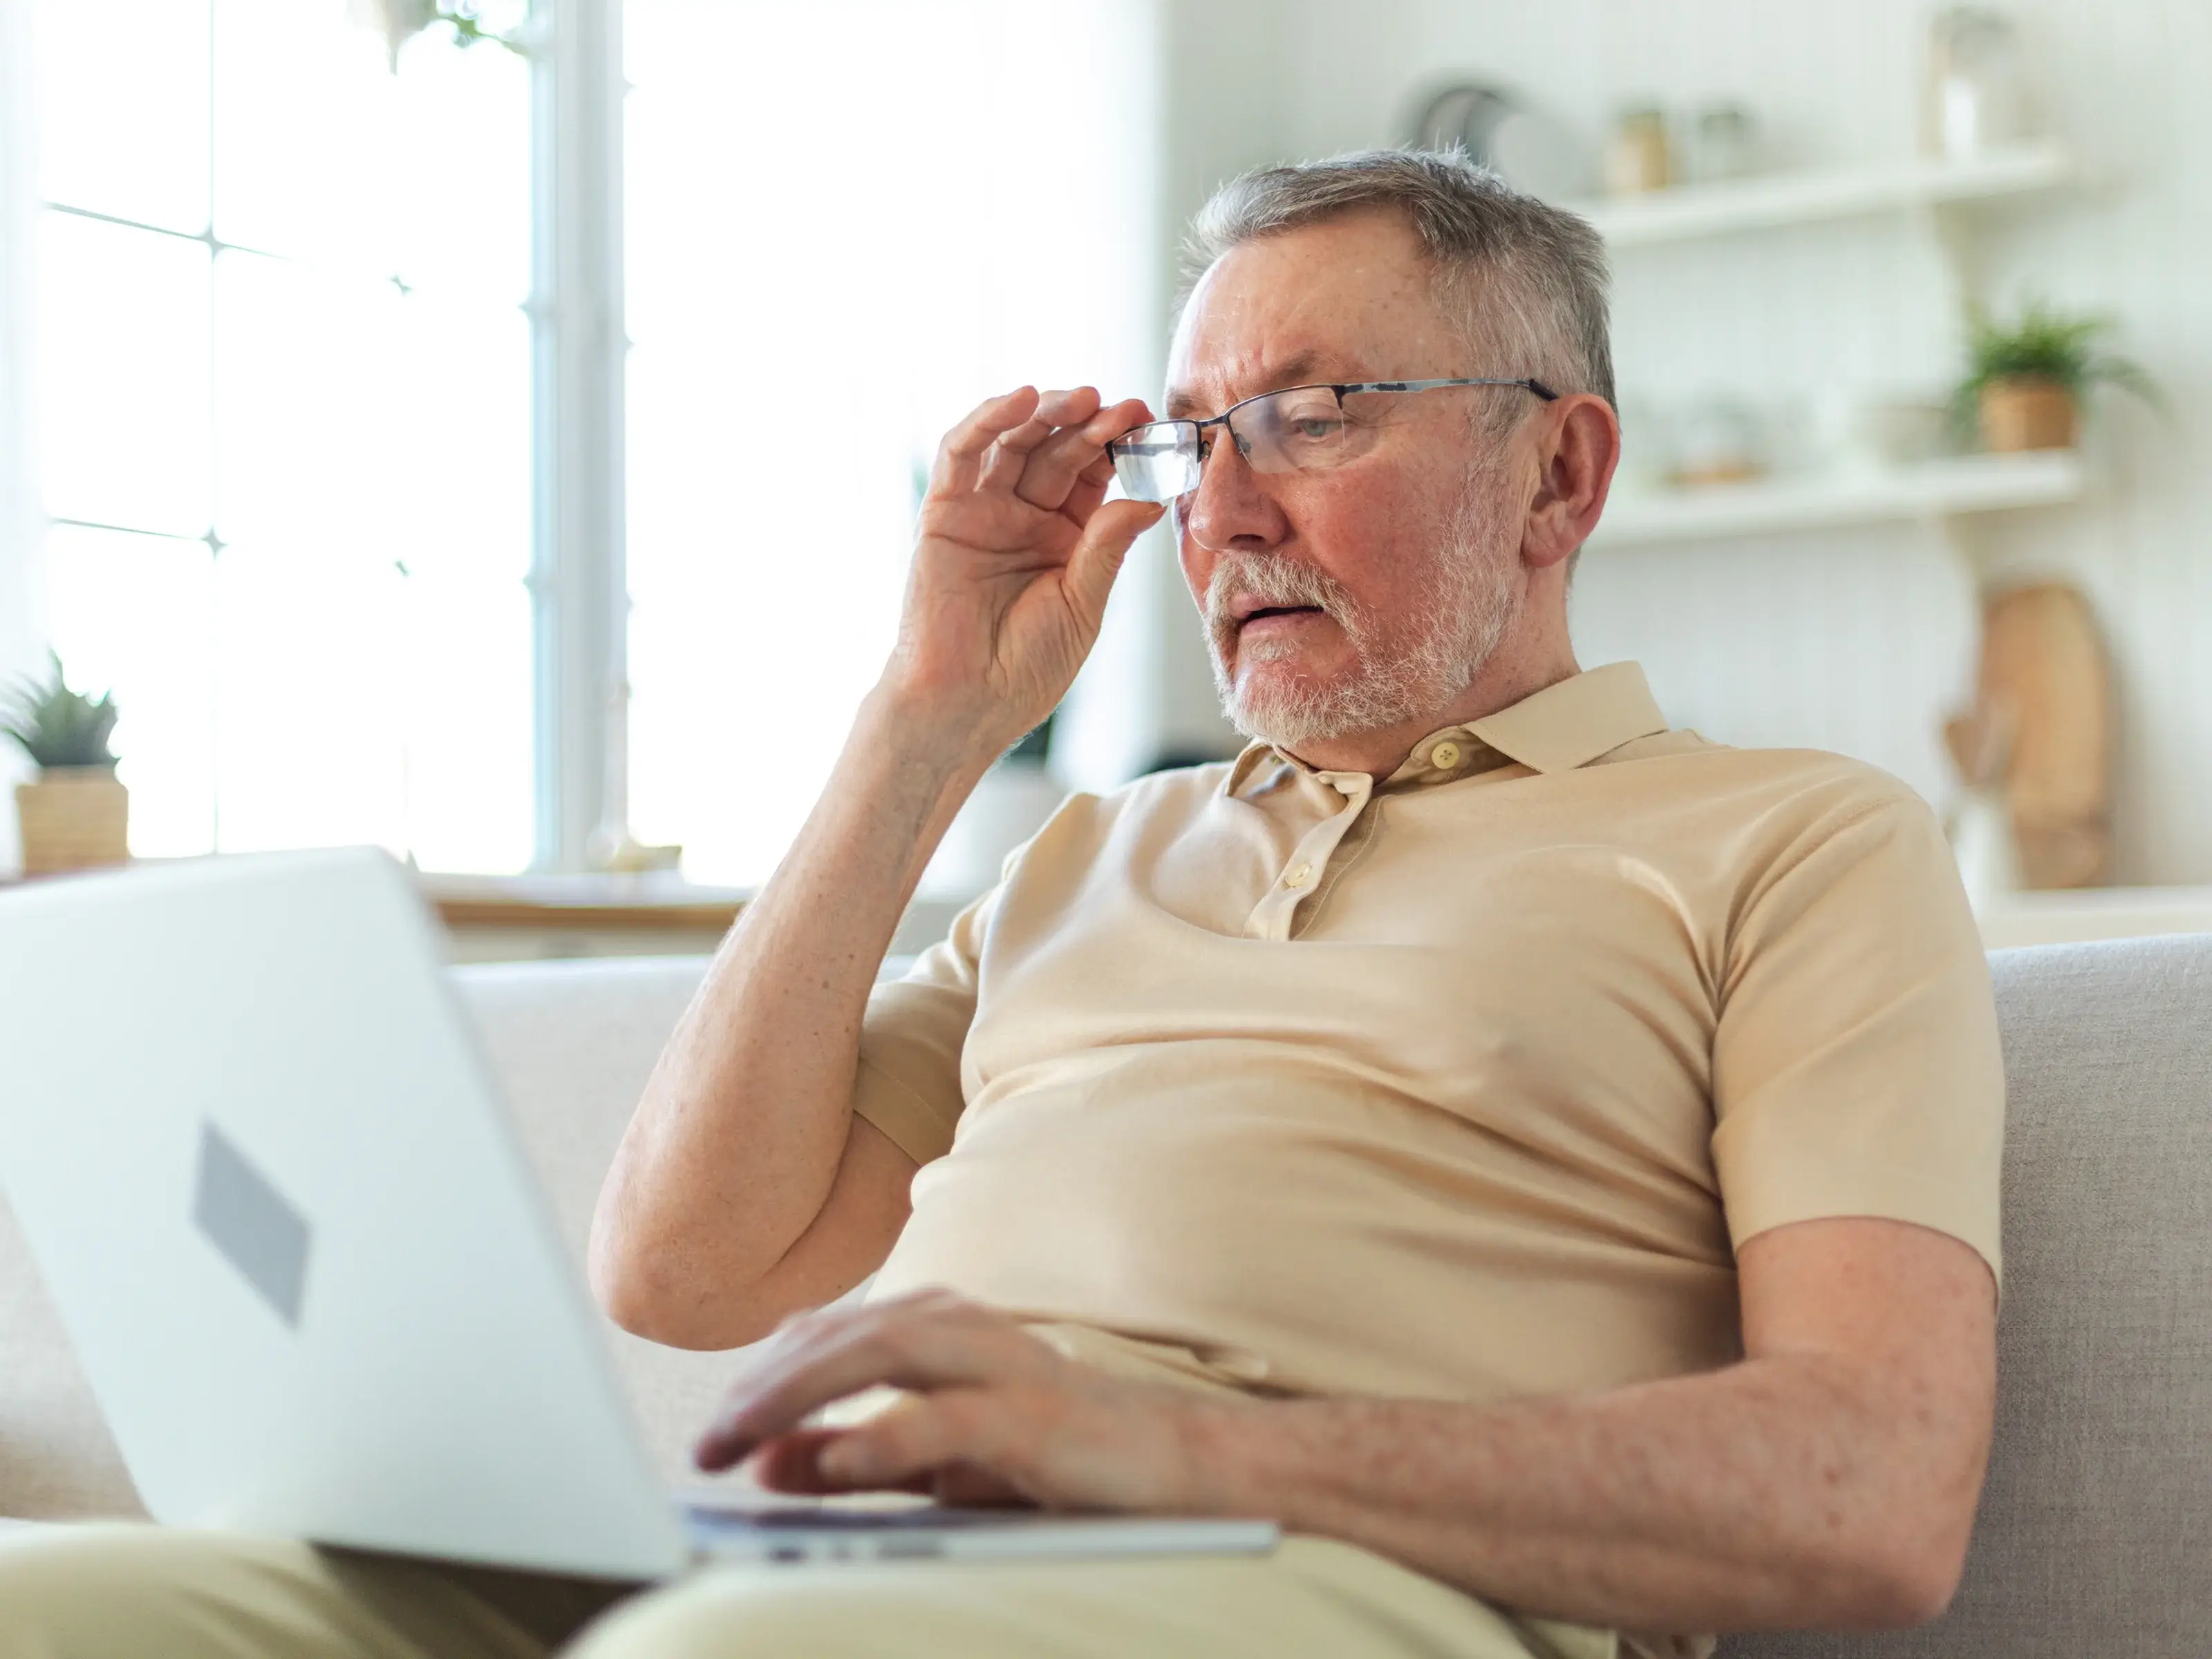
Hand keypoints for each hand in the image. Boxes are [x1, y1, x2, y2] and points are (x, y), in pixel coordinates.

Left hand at [693, 1290, 1238, 1512]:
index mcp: (942, 1326)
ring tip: (744, 1439)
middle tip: (705, 1445)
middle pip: (844, 1333)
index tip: (710, 1432)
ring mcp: (1005, 1366)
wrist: (1187, 1467)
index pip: (828, 1333)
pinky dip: (888, 1437)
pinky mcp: (1039, 1417)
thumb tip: (769, 1462)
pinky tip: (838, 1460)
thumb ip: (859, 1456)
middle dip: (766, 1385)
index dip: (761, 1375)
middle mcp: (967, 1329)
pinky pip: (951, 1417)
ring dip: (803, 1393)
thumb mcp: (942, 1463)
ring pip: (885, 1352)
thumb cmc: (1064, 1458)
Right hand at [882, 387, 1164, 763]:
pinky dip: (988, 421)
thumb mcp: (1082, 604)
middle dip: (1093, 425)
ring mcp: (984, 510)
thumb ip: (1107, 547)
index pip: (1096, 476)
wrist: (965, 703)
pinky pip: (962, 454)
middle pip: (1060, 451)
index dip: (1122, 448)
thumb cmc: (1024, 669)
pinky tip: (1022, 400)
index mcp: (1066, 538)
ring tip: (1085, 399)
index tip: (1154, 427)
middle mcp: (1025, 516)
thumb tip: (1148, 497)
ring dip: (1049, 413)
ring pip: (1016, 442)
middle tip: (1127, 411)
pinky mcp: (944, 512)